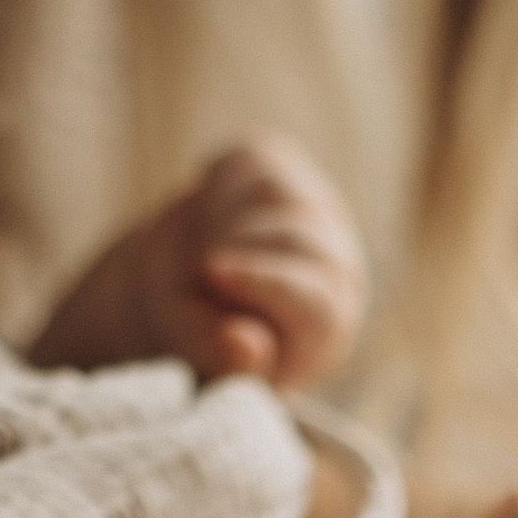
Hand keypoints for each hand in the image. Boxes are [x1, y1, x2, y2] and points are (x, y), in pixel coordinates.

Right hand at [29, 135, 369, 388]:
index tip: (211, 272)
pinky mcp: (283, 172)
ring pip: (273, 193)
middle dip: (232, 248)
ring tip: (197, 256)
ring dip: (219, 222)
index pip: (313, 298)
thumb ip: (221, 355)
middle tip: (194, 273)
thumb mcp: (199, 355)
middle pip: (296, 237)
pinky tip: (205, 219)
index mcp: (323, 325)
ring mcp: (314, 213)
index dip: (263, 282)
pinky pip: (249, 163)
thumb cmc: (201, 331)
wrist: (182, 288)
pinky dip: (215, 187)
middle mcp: (335, 265)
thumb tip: (242, 347)